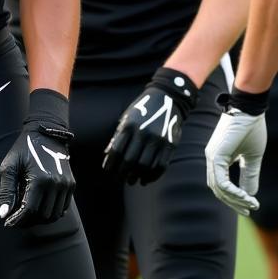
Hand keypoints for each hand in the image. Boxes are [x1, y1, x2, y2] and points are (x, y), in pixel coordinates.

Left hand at [0, 89, 75, 227]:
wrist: (46, 131)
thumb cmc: (24, 148)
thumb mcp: (9, 165)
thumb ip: (6, 190)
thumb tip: (4, 215)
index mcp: (40, 179)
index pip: (29, 210)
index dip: (17, 221)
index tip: (8, 223)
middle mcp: (56, 184)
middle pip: (42, 216)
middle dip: (28, 221)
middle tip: (17, 218)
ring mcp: (66, 185)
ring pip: (54, 215)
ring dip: (40, 219)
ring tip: (28, 214)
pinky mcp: (71, 184)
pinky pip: (63, 208)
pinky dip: (52, 212)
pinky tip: (41, 207)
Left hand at [102, 67, 197, 184]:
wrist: (167, 98)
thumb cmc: (143, 109)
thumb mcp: (128, 117)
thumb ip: (118, 136)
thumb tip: (108, 156)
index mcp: (130, 125)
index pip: (117, 151)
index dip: (111, 164)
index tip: (108, 170)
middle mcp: (144, 132)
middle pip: (130, 161)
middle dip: (123, 173)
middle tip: (120, 177)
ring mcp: (158, 139)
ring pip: (145, 166)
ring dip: (136, 177)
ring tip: (132, 180)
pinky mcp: (170, 145)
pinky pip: (160, 166)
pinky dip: (152, 177)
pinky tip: (145, 179)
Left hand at [205, 95, 267, 216]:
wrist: (250, 109)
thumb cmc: (251, 128)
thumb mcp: (252, 157)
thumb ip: (249, 175)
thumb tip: (250, 194)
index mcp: (218, 157)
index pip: (221, 184)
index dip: (234, 197)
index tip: (251, 204)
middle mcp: (211, 157)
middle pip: (218, 189)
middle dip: (234, 202)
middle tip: (249, 209)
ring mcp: (212, 155)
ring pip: (218, 187)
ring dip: (234, 199)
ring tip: (250, 204)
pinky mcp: (216, 154)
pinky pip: (221, 180)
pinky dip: (233, 192)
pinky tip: (246, 196)